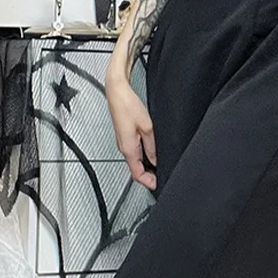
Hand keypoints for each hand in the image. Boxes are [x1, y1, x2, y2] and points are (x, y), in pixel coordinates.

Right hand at [105, 75, 156, 189]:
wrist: (117, 92)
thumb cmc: (128, 106)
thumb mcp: (147, 128)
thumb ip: (152, 146)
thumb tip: (156, 160)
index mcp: (128, 148)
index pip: (137, 174)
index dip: (148, 182)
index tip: (158, 185)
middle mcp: (124, 147)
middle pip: (136, 169)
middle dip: (148, 176)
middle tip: (160, 177)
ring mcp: (123, 142)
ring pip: (135, 161)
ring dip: (146, 166)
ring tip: (158, 168)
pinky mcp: (124, 136)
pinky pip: (134, 152)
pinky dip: (142, 157)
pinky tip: (151, 153)